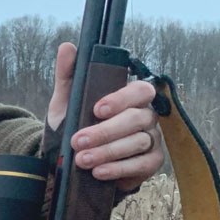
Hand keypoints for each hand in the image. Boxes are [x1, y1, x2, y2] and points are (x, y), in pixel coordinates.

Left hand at [45, 42, 163, 192]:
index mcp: (130, 97)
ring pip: (137, 143)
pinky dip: (119, 169)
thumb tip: (67, 47)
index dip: (121, 99)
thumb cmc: (76, 124)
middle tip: (78, 141)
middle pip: (136, 119)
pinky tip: (100, 172)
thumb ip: (68, 74)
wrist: (74, 160)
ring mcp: (152, 139)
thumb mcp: (67, 101)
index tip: (97, 109)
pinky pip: (141, 165)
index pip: (138, 91)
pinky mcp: (151, 162)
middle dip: (105, 132)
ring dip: (108, 152)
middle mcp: (146, 115)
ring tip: (82, 160)